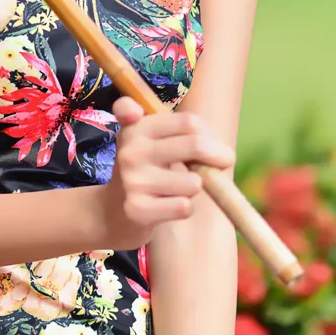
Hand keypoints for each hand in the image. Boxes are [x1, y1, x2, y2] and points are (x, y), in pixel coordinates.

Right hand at [99, 97, 234, 250]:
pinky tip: (168, 206)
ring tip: (177, 189)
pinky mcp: (137, 209)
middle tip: (224, 162)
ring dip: (194, 188)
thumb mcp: (148, 140)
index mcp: (137, 127)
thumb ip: (181, 132)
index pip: (188, 122)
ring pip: (193, 182)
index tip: (211, 142)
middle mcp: (131, 150)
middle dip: (219, 156)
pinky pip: (184, 207)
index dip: (209, 133)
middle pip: (195, 145)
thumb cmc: (144, 171)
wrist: (111, 212)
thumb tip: (222, 154)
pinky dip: (184, 208)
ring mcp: (132, 180)